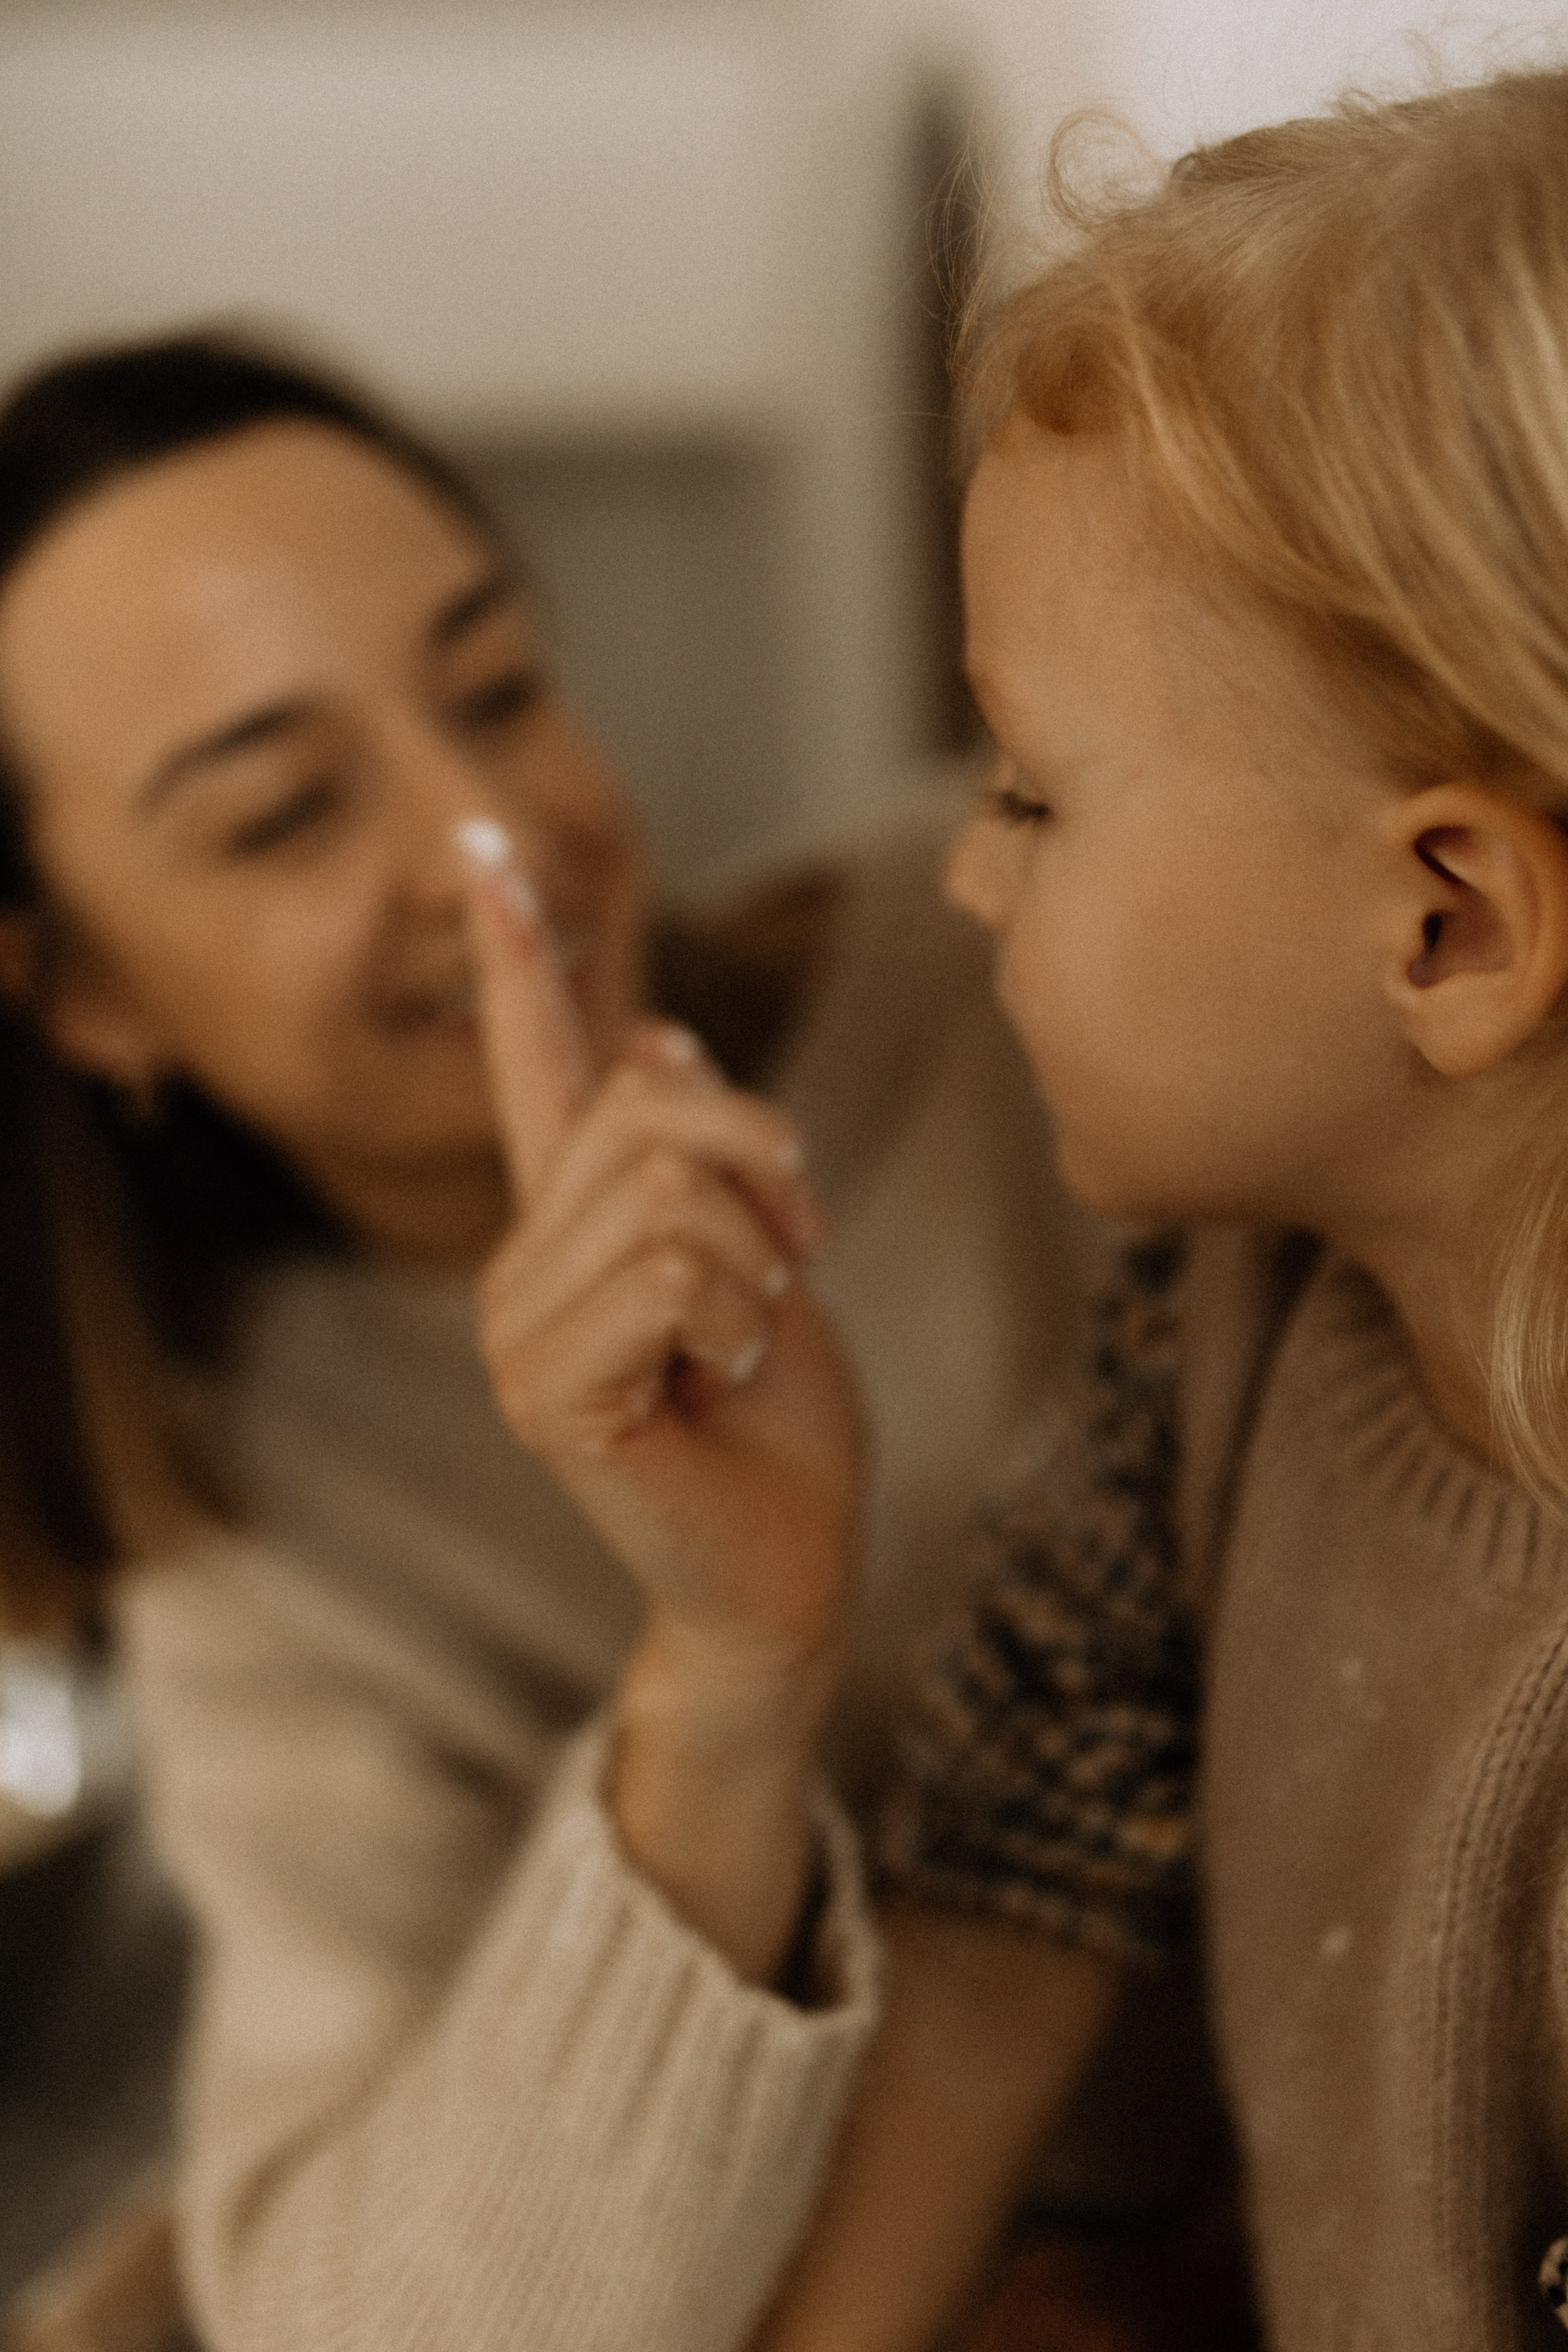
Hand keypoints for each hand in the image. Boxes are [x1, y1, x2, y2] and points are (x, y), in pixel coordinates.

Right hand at [461, 828, 867, 1979]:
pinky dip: (735, 1313)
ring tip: (747, 1334)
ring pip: (664, 1189)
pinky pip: (666, 1271)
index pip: (532, 1064)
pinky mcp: (549, 1393)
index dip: (517, 955)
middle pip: (641, 1106)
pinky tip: (720, 1376)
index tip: (485, 849)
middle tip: (794, 1248)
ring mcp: (521, 1331)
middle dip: (762, 1159)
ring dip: (757, 1255)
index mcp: (576, 1223)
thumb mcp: (762, 1255)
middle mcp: (524, 1264)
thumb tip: (651, 1035)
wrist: (791, 1570)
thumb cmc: (780, 1425)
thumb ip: (701, 1159)